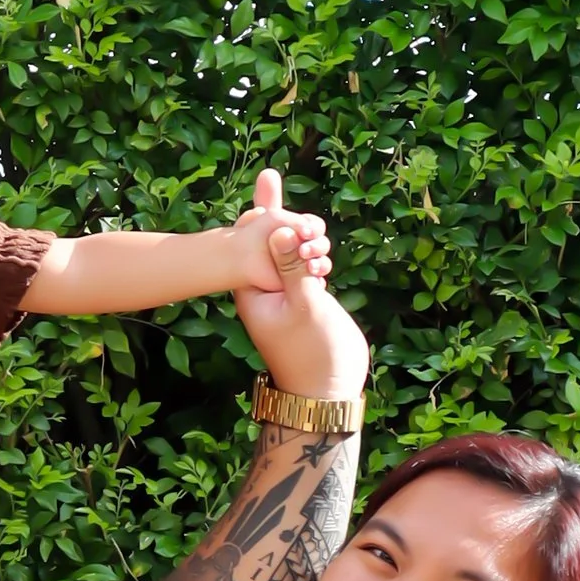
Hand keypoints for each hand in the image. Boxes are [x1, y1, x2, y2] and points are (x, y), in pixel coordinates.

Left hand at [234, 167, 369, 410]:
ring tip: (322, 252)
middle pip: (269, 239)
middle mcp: (265, 288)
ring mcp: (285, 291)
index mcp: (252, 290)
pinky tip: (324, 259)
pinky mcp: (305, 296)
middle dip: (289, 222)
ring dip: (307, 238)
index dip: (263, 214)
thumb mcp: (304, 307)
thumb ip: (292, 267)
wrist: (329, 390)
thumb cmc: (312, 354)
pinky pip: (304, 262)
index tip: (272, 190)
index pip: (249, 240)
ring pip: (290, 248)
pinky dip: (315, 254)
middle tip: (295, 209)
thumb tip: (277, 228)